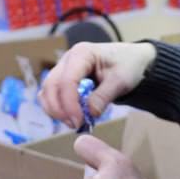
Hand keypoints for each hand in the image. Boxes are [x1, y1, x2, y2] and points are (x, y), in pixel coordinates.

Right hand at [39, 41, 156, 128]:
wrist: (132, 61)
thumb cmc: (128, 65)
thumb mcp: (121, 81)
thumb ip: (103, 96)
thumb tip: (89, 114)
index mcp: (82, 53)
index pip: (67, 80)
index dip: (69, 104)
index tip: (78, 121)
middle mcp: (68, 59)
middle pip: (51, 86)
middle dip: (59, 109)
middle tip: (75, 125)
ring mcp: (63, 69)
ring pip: (47, 92)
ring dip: (56, 110)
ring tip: (74, 123)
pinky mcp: (63, 80)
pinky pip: (51, 95)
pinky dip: (57, 108)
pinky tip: (72, 117)